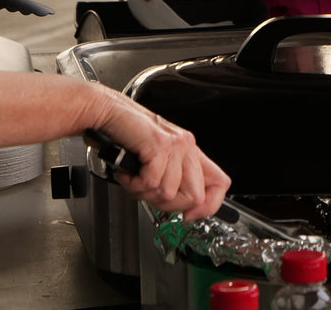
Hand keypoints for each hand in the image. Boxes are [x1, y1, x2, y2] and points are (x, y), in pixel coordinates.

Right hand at [98, 96, 229, 218]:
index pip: (220, 184)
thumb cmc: (127, 137)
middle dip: (168, 205)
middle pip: (195, 196)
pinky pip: (151, 183)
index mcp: (191, 152)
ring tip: (133, 179)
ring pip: (169, 193)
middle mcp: (187, 147)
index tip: (188, 216)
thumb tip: (183, 211)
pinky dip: (133, 184)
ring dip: (144, 193)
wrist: (110, 113)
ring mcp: (176, 145)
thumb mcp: (156, 161)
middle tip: (149, 195)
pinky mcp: (160, 145)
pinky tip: (127, 174)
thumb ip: (171, 180)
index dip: (208, 207)